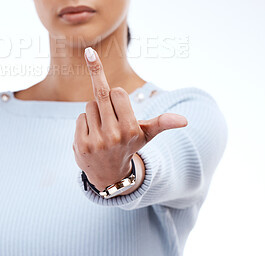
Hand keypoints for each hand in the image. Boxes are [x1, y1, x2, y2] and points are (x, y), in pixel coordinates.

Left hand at [72, 47, 187, 190]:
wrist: (109, 175)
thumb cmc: (129, 146)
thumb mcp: (147, 135)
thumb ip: (162, 123)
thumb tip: (184, 121)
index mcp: (131, 129)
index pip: (117, 92)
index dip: (117, 95)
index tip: (119, 102)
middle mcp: (114, 135)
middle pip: (101, 94)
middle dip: (102, 93)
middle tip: (101, 89)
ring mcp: (96, 141)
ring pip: (90, 106)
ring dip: (95, 112)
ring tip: (102, 128)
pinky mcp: (81, 144)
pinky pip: (80, 118)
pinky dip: (85, 123)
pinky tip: (92, 135)